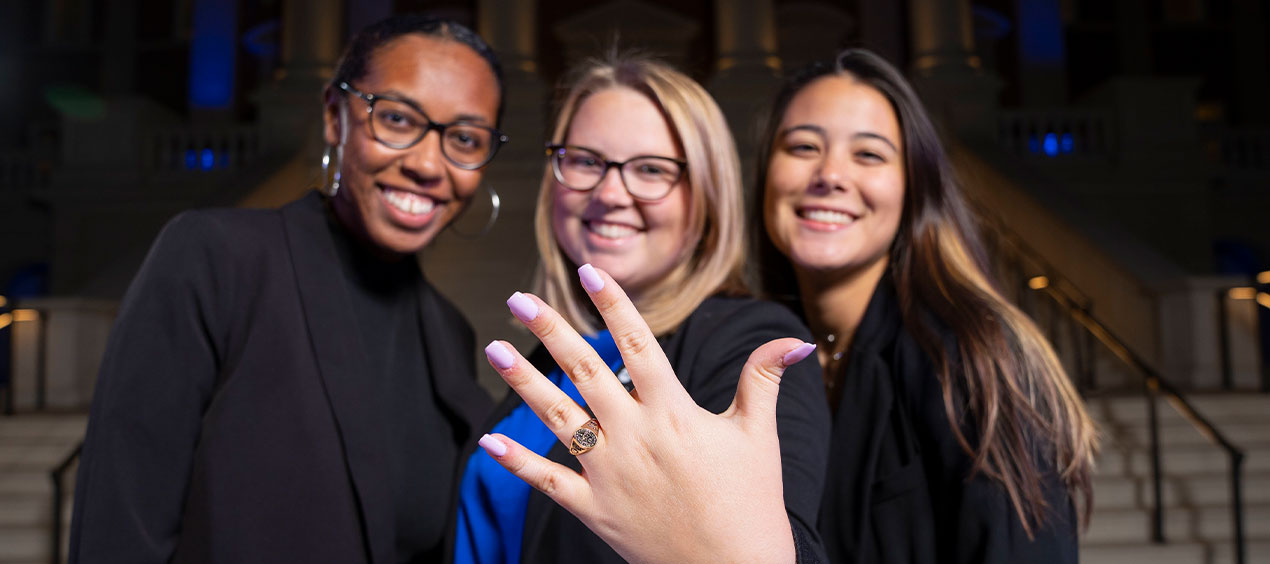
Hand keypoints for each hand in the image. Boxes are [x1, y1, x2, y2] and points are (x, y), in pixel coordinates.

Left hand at [478, 264, 816, 563]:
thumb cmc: (752, 503)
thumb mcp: (759, 435)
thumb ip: (764, 379)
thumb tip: (794, 340)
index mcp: (674, 413)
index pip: (637, 344)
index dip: (612, 305)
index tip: (588, 272)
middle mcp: (636, 436)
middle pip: (584, 371)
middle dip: (549, 330)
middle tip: (519, 299)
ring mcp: (610, 473)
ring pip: (557, 416)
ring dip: (522, 381)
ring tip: (494, 349)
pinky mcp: (595, 509)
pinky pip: (548, 481)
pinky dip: (517, 462)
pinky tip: (489, 442)